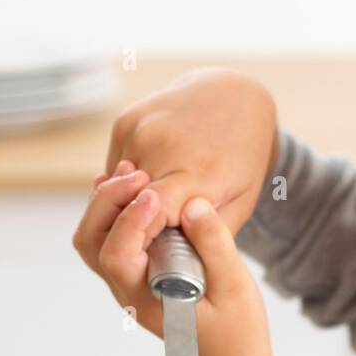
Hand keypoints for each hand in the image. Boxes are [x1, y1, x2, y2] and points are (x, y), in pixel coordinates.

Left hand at [73, 165, 268, 347]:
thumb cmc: (236, 334)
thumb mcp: (235, 288)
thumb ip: (214, 245)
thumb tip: (192, 204)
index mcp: (147, 300)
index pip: (116, 257)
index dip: (129, 220)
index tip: (155, 194)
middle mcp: (128, 291)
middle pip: (91, 242)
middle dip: (108, 202)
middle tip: (140, 174)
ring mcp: (130, 282)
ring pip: (95, 238)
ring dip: (109, 201)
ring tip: (136, 172)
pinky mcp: (140, 272)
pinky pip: (113, 237)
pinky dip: (118, 208)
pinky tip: (138, 185)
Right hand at [103, 67, 278, 246]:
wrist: (234, 96)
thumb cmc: (242, 157)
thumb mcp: (242, 202)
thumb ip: (209, 234)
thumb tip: (175, 259)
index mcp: (197, 172)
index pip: (152, 217)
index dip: (146, 239)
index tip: (149, 255)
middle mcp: (162, 148)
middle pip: (129, 205)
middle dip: (137, 226)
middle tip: (155, 235)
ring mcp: (140, 131)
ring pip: (116, 188)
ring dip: (129, 202)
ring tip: (157, 200)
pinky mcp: (125, 122)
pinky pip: (113, 166)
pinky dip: (126, 180)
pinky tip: (152, 174)